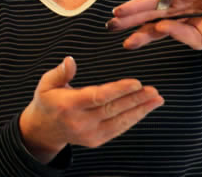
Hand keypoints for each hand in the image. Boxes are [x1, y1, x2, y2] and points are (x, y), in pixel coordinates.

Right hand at [19, 56, 163, 162]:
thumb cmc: (48, 102)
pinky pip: (118, 129)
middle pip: (113, 109)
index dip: (119, 90)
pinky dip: (133, 119)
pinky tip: (145, 109)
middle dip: (136, 99)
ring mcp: (89, 134)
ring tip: (157, 99)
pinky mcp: (96, 141)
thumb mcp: (46, 84)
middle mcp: (80, 122)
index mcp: (68, 105)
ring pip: (120, 121)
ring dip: (140, 110)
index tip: (136, 82)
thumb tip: (70, 60)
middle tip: (154, 90)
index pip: (98, 97)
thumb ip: (60, 72)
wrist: (44, 130)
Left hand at [107, 0, 201, 49]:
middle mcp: (176, 5)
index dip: (138, 35)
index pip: (152, 27)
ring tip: (120, 12)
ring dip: (136, 5)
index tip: (124, 43)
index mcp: (177, 20)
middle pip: (147, 12)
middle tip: (111, 26)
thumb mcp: (199, 40)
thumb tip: (158, 28)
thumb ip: (178, 35)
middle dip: (129, 19)